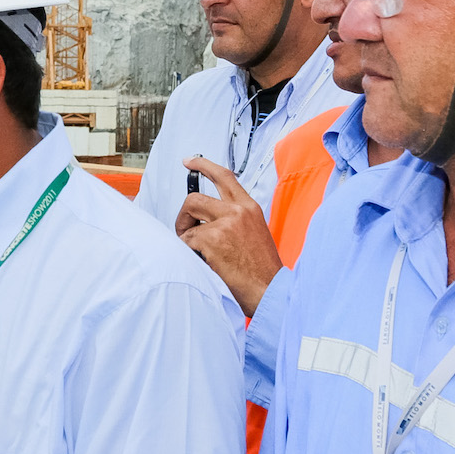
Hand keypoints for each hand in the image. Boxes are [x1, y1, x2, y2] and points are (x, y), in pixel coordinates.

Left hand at [175, 156, 282, 316]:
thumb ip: (234, 220)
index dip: (203, 165)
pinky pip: (187, 240)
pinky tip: (204, 264)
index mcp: (249, 208)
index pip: (224, 176)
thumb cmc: (261, 271)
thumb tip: (205, 218)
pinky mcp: (213, 239)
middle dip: (183, 215)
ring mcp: (225, 223)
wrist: (270, 292)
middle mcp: (238, 211)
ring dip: (184, 234)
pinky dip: (189, 253)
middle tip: (184, 230)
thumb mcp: (254, 234)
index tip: (190, 161)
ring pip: (188, 217)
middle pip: (194, 197)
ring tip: (195, 251)